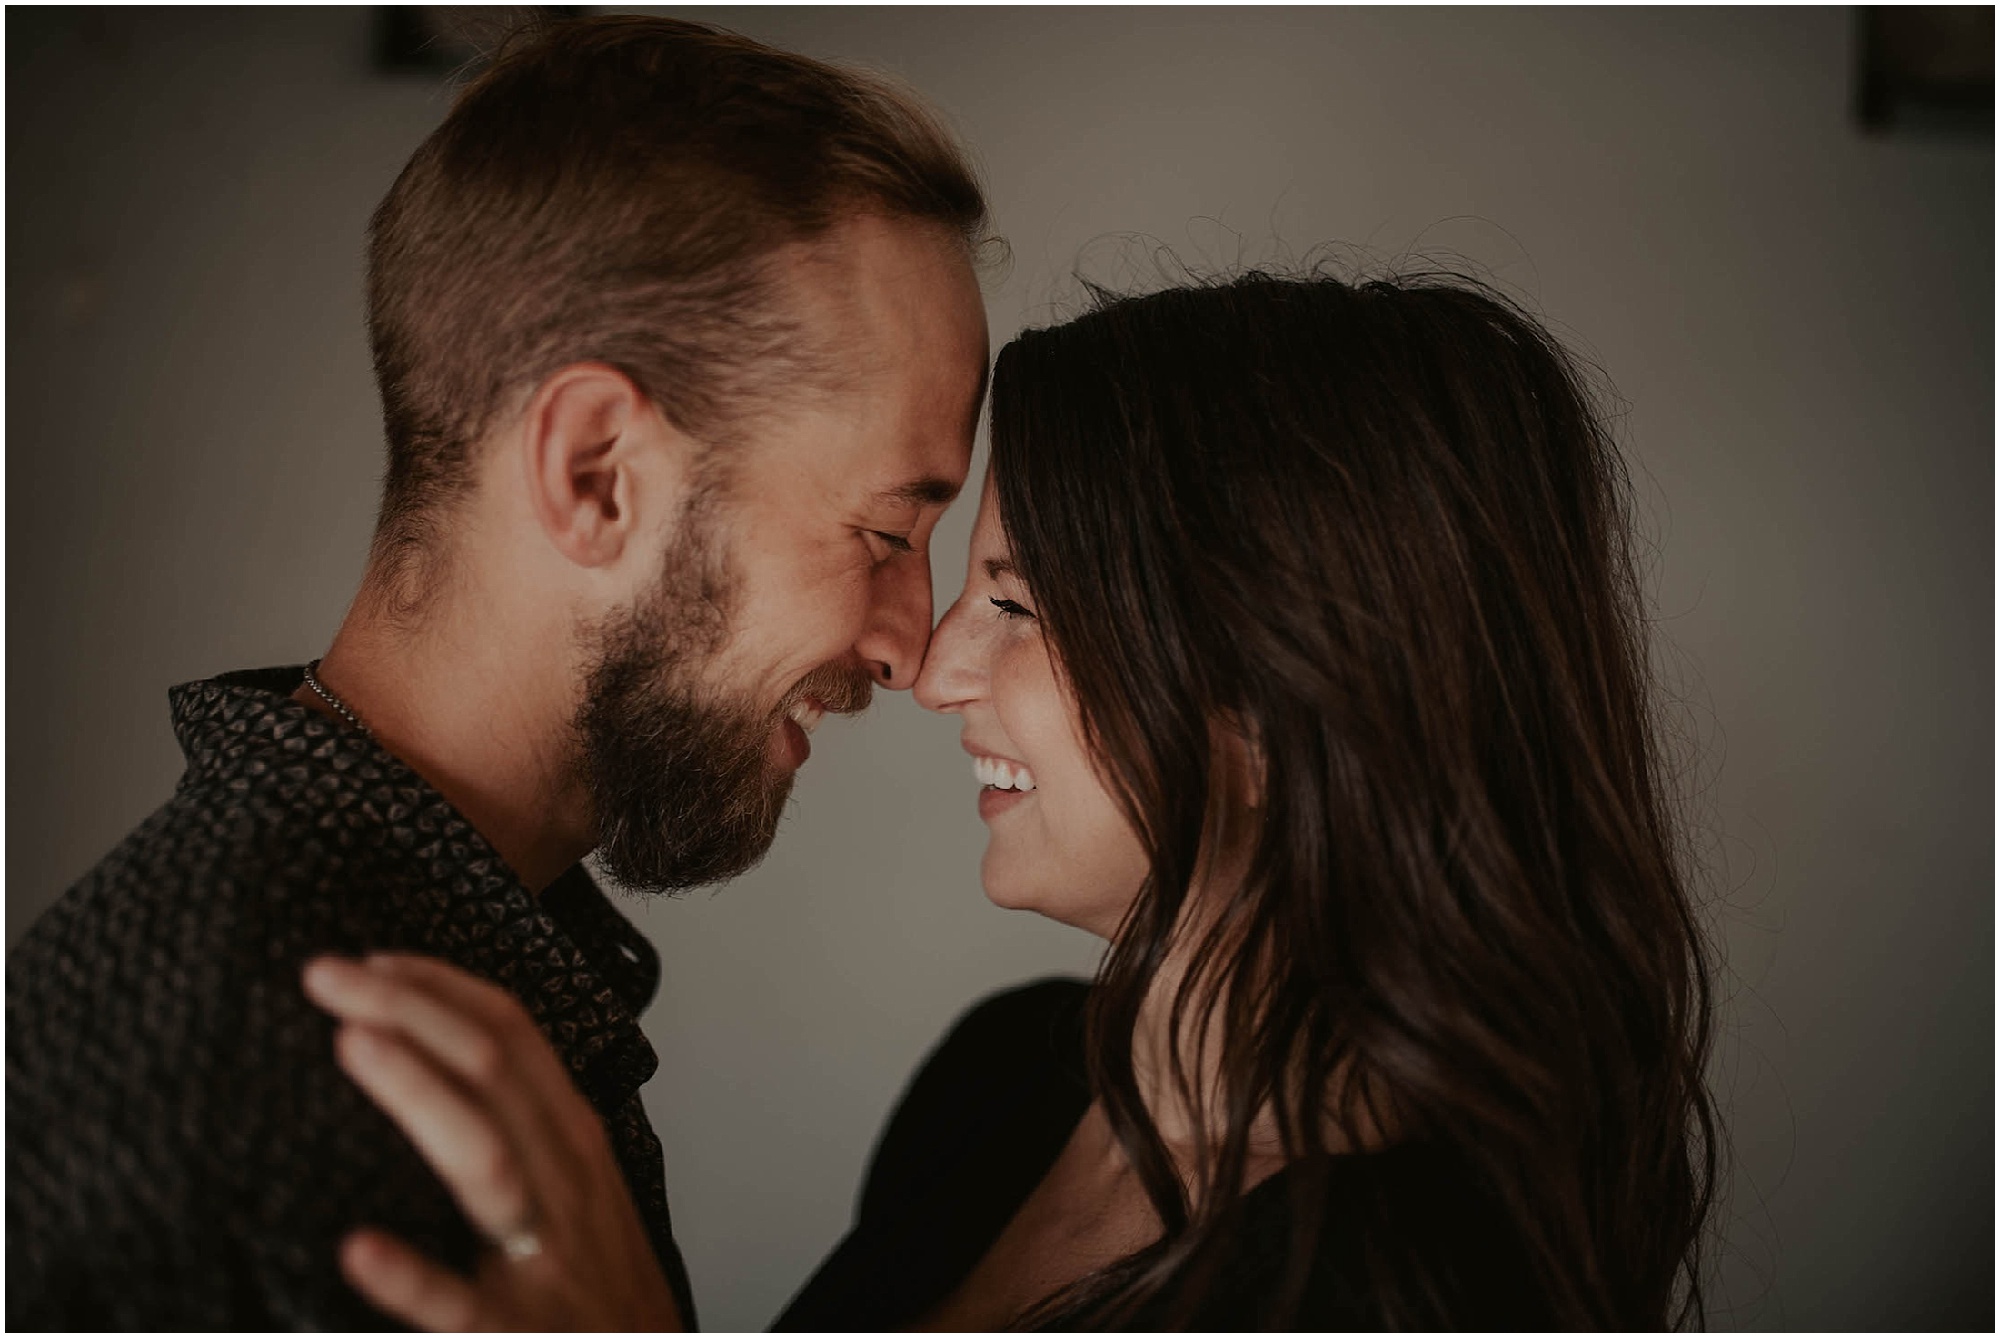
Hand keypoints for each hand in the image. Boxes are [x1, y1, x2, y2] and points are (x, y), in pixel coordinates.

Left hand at [302, 953, 683, 1330]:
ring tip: (354, 1047)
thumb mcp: (575, 1178)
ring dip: (420, 1096)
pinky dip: (411, 1275)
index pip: (514, 1033)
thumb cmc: (593, 1272)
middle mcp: (561, 1180)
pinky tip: (359, 1250)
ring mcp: (541, 1253)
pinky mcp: (513, 1330)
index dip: (441, 986)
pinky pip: (458, 1302)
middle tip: (328, 976)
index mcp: (570, 1137)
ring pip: (485, 1161)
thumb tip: (433, 1057)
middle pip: (493, 1070)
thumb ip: (519, 1121)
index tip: (372, 959)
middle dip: (409, 1010)